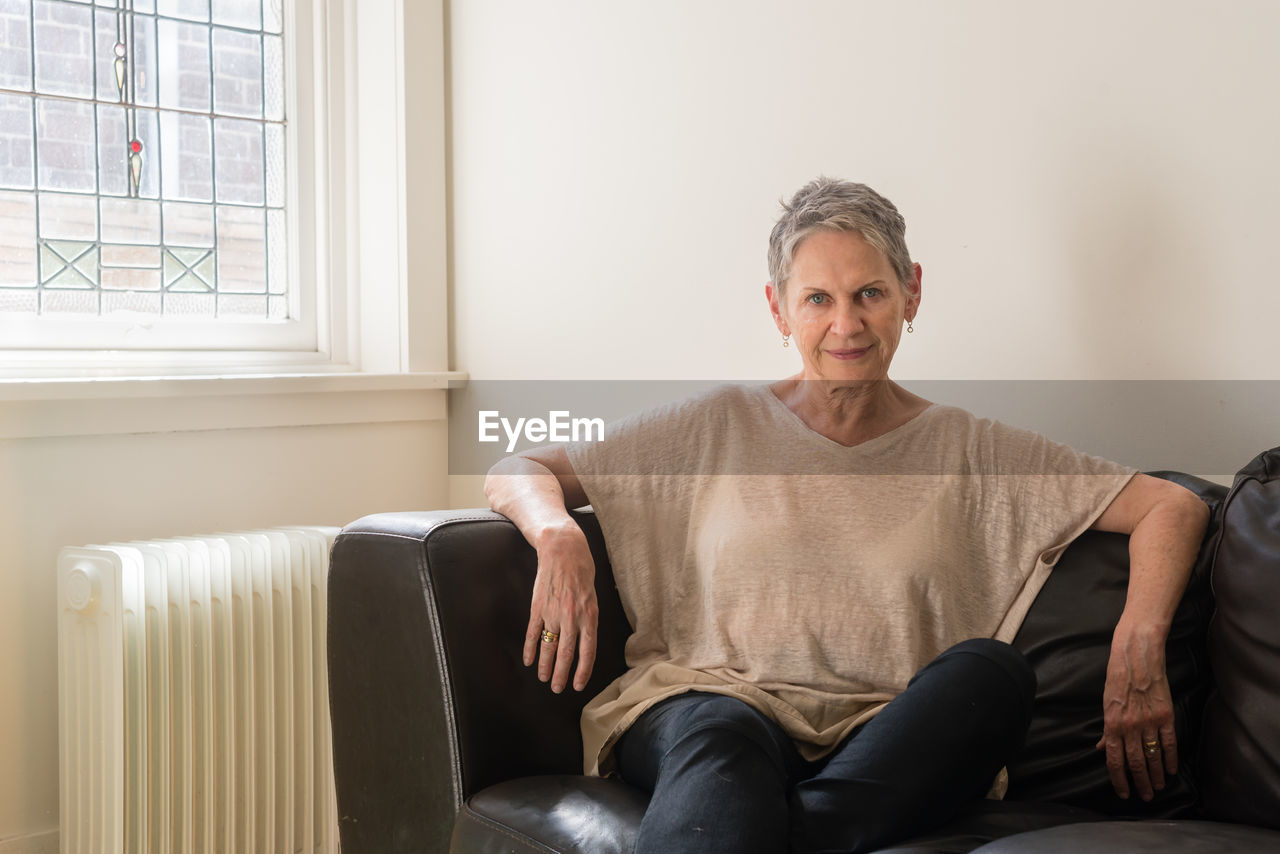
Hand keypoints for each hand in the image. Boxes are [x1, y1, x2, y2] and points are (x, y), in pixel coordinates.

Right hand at [523, 523, 598, 692]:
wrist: (563, 549)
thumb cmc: (582, 570)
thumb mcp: (592, 594)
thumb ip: (588, 617)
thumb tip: (584, 640)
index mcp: (589, 614)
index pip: (587, 650)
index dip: (582, 670)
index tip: (578, 685)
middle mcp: (571, 616)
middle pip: (566, 653)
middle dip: (562, 674)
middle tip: (558, 689)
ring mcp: (552, 612)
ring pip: (548, 646)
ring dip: (545, 665)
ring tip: (544, 679)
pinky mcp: (538, 607)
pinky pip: (532, 632)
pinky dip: (530, 648)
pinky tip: (528, 660)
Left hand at [1095, 621, 1177, 800]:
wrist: (1136, 655)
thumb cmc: (1117, 676)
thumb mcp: (1106, 702)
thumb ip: (1107, 728)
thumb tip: (1102, 747)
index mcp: (1112, 723)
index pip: (1115, 760)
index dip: (1119, 779)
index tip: (1124, 792)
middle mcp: (1130, 726)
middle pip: (1135, 763)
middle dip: (1140, 783)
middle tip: (1145, 796)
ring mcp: (1149, 721)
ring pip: (1153, 756)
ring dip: (1156, 775)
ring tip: (1158, 787)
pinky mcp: (1166, 715)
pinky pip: (1169, 743)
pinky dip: (1171, 759)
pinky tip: (1172, 770)